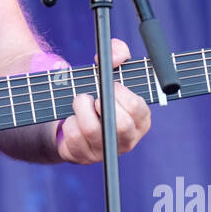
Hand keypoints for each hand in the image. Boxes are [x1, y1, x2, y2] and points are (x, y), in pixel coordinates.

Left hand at [54, 38, 150, 163]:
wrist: (77, 118)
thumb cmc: (101, 93)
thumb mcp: (112, 70)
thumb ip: (118, 54)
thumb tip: (116, 57)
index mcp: (141, 120)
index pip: (137, 108)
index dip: (120, 92)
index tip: (110, 84)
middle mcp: (128, 139)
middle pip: (121, 124)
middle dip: (102, 103)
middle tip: (94, 97)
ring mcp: (105, 151)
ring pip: (92, 130)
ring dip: (81, 109)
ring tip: (81, 103)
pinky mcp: (84, 157)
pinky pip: (74, 137)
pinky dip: (69, 122)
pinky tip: (73, 120)